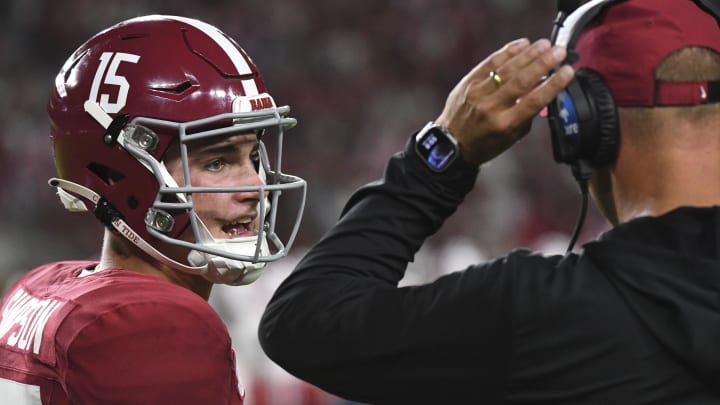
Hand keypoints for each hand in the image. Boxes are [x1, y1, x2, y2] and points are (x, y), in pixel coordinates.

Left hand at [435, 38, 574, 164]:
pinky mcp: (468, 83)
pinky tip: (522, 45)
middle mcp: (491, 107)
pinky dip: (507, 52)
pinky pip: (490, 63)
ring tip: (545, 45)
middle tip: (559, 51)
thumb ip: (528, 114)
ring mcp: (478, 93)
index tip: (567, 71)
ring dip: (528, 54)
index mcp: (505, 124)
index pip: (534, 100)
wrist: (452, 145)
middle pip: (522, 81)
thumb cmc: (486, 142)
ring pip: (506, 69)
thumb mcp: (512, 136)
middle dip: (543, 63)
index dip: (553, 84)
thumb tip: (545, 88)